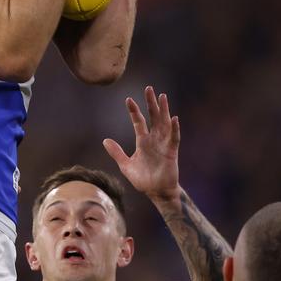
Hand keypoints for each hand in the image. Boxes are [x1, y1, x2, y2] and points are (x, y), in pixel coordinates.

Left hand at [103, 86, 180, 201]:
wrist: (156, 192)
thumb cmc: (143, 179)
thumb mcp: (126, 165)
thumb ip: (116, 153)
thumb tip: (105, 140)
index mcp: (143, 141)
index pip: (138, 122)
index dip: (134, 111)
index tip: (128, 99)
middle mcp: (154, 139)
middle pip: (153, 117)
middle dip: (151, 103)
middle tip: (149, 88)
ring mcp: (164, 144)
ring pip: (164, 123)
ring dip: (164, 110)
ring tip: (162, 96)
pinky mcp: (172, 152)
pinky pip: (174, 138)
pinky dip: (174, 129)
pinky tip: (174, 118)